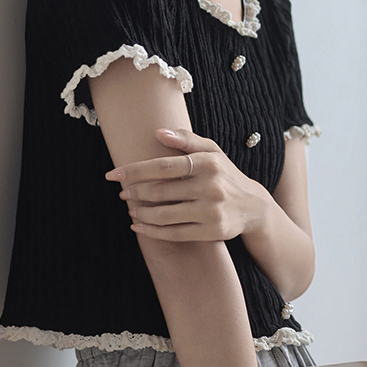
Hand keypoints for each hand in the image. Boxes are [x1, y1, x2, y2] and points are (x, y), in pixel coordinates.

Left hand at [105, 128, 269, 242]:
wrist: (253, 207)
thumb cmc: (225, 174)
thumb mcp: (212, 151)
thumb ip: (186, 140)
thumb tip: (158, 132)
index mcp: (208, 163)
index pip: (164, 166)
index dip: (135, 170)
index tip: (114, 174)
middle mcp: (211, 186)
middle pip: (161, 191)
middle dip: (136, 193)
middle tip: (123, 193)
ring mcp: (212, 211)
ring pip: (165, 214)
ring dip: (141, 213)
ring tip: (131, 210)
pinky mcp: (212, 232)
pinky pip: (174, 234)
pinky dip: (152, 232)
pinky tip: (139, 227)